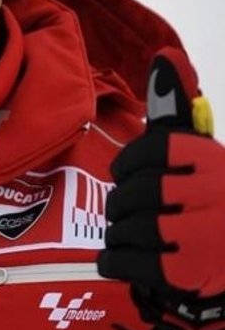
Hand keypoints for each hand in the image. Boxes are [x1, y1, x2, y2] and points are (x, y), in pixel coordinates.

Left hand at [99, 47, 224, 329]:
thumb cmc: (211, 202)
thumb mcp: (201, 156)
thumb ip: (176, 109)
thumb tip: (165, 56)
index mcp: (214, 160)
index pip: (150, 151)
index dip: (129, 166)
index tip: (130, 176)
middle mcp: (216, 193)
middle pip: (136, 192)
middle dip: (124, 204)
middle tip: (130, 212)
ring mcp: (205, 235)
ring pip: (130, 227)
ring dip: (120, 234)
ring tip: (133, 236)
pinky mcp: (191, 273)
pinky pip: (127, 260)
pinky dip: (114, 260)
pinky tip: (121, 259)